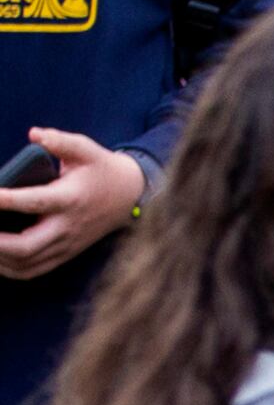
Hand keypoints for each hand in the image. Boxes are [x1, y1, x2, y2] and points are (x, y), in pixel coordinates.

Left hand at [0, 132, 147, 276]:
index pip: (35, 203)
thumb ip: (61, 141)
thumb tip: (34, 134)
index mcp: (70, 199)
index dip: (6, 201)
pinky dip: (7, 268)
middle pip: (26, 246)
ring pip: (25, 263)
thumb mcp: (87, 150)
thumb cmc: (101, 170)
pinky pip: (31, 270)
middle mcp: (67, 227)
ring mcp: (66, 245)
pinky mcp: (64, 254)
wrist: (130, 196)